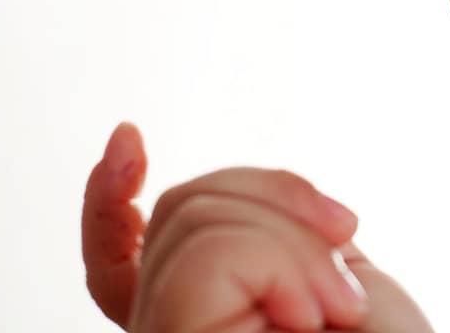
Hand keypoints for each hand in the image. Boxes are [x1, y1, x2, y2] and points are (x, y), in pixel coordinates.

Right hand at [82, 121, 435, 331]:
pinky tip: (309, 318)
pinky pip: (207, 254)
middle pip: (185, 205)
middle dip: (282, 206)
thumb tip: (209, 192)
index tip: (128, 136)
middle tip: (344, 287)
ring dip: (295, 250)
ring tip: (335, 315)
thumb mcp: (321, 268)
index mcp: (199, 313)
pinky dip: (281, 265)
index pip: (117, 261)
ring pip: (200, 218)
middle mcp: (164, 325)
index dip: (105, 199)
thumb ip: (258, 237)